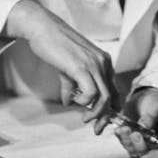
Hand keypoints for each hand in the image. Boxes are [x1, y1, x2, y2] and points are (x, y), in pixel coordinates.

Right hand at [5, 0, 117, 120]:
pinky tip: (73, 100)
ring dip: (95, 113)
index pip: (115, 90)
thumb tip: (69, 102)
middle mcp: (103, 63)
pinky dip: (83, 102)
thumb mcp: (68, 68)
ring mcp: (94, 64)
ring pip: (104, 98)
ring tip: (83, 118)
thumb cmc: (54, 46)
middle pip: (113, 97)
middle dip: (105, 118)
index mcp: (103, 62)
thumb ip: (72, 84)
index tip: (101, 122)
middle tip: (95, 129)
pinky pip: (91, 93)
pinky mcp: (81, 67)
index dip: (111, 109)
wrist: (42, 28)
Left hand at [113, 87, 157, 156]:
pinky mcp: (130, 142)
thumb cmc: (154, 103)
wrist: (143, 98)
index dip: (155, 149)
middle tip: (135, 133)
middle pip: (148, 152)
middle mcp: (155, 145)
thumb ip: (150, 117)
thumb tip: (143, 127)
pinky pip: (124, 143)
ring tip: (124, 128)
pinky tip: (118, 129)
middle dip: (139, 144)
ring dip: (128, 141)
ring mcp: (142, 144)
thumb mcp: (155, 107)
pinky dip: (121, 137)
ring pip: (134, 150)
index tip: (147, 139)